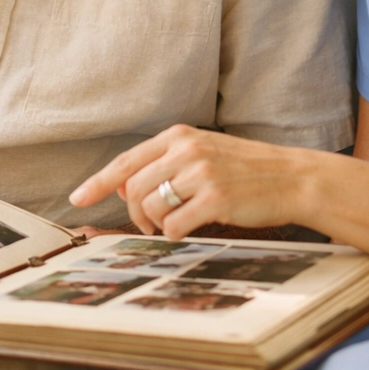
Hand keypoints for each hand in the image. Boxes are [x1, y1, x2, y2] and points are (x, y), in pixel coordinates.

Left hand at [69, 124, 311, 239]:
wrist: (291, 177)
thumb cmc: (245, 169)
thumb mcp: (202, 154)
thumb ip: (163, 166)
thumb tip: (121, 187)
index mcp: (179, 136)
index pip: (126, 160)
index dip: (98, 182)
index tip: (77, 198)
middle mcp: (186, 150)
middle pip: (133, 189)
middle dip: (134, 214)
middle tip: (148, 225)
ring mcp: (201, 173)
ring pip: (151, 208)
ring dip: (156, 225)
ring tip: (173, 224)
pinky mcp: (215, 199)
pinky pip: (175, 226)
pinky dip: (177, 233)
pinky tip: (191, 227)